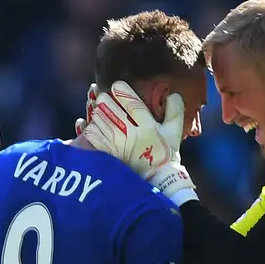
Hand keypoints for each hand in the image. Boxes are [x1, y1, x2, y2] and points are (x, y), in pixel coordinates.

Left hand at [78, 81, 198, 204]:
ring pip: (103, 123)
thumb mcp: (175, 132)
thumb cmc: (166, 153)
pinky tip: (89, 125)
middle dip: (105, 100)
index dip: (124, 93)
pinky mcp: (110, 156)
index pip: (134, 105)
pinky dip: (91, 130)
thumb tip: (173, 94)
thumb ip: (175, 112)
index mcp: (149, 128)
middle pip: (114, 112)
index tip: (117, 85)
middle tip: (101, 95)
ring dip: (97, 113)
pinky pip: (96, 139)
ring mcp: (120, 146)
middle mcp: (133, 136)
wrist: (159, 179)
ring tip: (95, 107)